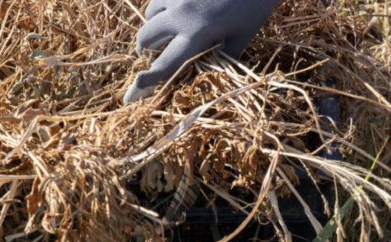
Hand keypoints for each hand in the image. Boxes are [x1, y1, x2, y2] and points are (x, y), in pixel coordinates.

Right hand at [124, 0, 279, 102]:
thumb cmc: (254, 7)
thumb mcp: (241, 38)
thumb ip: (220, 59)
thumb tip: (202, 74)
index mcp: (197, 34)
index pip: (167, 62)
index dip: (150, 78)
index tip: (136, 86)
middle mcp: (180, 14)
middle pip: (145, 37)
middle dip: (146, 49)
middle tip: (151, 55)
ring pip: (149, 15)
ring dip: (155, 26)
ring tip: (172, 28)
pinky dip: (162, 7)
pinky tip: (180, 9)